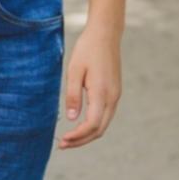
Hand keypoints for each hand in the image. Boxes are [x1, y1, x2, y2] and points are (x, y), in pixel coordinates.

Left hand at [59, 23, 121, 148]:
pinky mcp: (114, 92)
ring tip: (69, 138)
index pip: (92, 125)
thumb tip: (72, 119)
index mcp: (102, 93)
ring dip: (87, 134)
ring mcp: (115, 95)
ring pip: (103, 124)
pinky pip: (105, 115)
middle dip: (81, 140)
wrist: (105, 34)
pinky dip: (93, 125)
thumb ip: (73, 95)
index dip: (77, 136)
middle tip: (62, 145)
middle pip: (99, 130)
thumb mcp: (74, 70)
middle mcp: (112, 97)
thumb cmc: (87, 49)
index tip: (62, 140)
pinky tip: (80, 124)